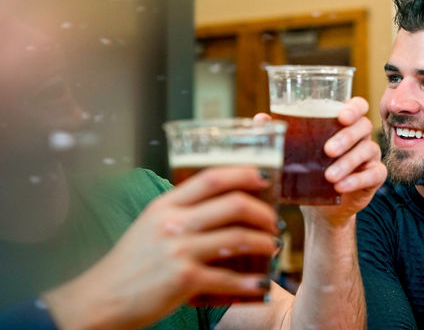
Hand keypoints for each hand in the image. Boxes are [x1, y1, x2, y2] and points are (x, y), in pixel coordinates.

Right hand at [42, 167, 278, 329]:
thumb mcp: (151, 224)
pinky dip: (250, 282)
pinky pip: (228, 278)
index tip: (264, 178)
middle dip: (263, 212)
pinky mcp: (184, 280)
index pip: (211, 177)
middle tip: (273, 221)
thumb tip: (226, 202)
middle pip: (233, 204)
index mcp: (166, 205)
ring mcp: (179, 251)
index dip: (243, 174)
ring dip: (264, 243)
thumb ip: (183, 211)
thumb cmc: (131, 263)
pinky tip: (261, 284)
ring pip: (238, 239)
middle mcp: (173, 223)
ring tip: (273, 247)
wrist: (101, 299)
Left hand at [253, 97, 386, 227]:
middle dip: (346, 137)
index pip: (358, 105)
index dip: (354, 108)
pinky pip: (374, 174)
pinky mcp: (374, 176)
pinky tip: (341, 187)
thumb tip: (261, 118)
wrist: (320, 206)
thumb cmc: (309, 169)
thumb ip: (282, 133)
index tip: (342, 116)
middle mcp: (360, 135)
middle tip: (327, 150)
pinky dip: (357, 180)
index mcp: (344, 122)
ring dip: (348, 162)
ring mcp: (370, 155)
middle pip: (363, 126)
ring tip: (329, 176)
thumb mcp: (295, 151)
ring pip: (367, 150)